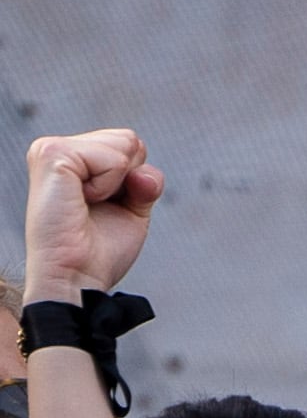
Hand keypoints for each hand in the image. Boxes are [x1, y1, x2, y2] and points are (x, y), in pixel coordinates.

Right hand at [23, 130, 163, 301]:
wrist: (77, 276)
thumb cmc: (98, 252)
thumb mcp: (132, 211)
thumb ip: (144, 183)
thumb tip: (144, 172)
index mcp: (74, 160)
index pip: (130, 145)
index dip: (135, 180)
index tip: (109, 207)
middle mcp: (59, 149)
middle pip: (130, 140)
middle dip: (130, 179)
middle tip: (99, 208)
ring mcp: (51, 148)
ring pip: (124, 144)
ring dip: (119, 183)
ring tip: (89, 205)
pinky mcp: (52, 155)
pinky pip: (113, 159)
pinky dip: (110, 186)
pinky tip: (83, 201)